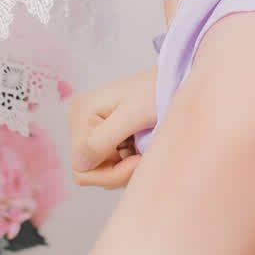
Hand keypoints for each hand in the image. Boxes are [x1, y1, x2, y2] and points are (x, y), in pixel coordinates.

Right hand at [67, 62, 157, 187]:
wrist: (176, 82)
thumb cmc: (159, 91)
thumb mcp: (133, 115)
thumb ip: (103, 140)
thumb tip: (79, 164)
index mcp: (80, 113)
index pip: (81, 167)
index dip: (111, 172)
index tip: (139, 159)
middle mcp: (78, 121)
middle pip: (88, 172)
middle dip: (118, 171)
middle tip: (143, 157)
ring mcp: (89, 129)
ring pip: (99, 171)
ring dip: (124, 168)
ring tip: (143, 149)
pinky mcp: (102, 135)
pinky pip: (107, 165)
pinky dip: (126, 163)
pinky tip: (140, 148)